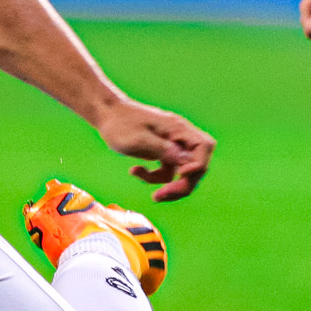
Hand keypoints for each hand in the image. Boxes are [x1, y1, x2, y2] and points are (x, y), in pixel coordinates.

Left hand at [97, 98, 215, 201]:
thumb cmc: (119, 124)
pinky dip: (155, 178)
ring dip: (170, 187)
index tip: (180, 174)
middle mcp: (179, 136)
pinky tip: (135, 171)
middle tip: (160, 195)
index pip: (204, 147)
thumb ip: (163, 150)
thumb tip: (187, 163)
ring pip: (184, 173)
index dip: (198, 164)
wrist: (106, 114)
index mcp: (177, 128)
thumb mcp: (138, 139)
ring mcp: (172, 145)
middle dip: (183, 184)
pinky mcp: (163, 152)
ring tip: (153, 195)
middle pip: (197, 165)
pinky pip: (169, 172)